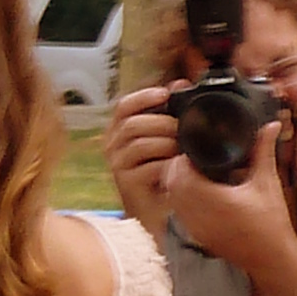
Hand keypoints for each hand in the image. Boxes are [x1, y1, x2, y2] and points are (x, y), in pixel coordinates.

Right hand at [104, 84, 181, 237]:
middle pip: (132, 124)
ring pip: (140, 143)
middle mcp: (113, 148)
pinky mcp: (127, 186)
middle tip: (183, 129)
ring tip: (183, 149)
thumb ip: (170, 112)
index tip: (166, 94)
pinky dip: (168, 165)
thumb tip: (181, 83)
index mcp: (120, 132)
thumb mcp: (167, 138)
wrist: (163, 212)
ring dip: (167, 143)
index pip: (123, 107)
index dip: (143, 97)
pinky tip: (178, 167)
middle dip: (162, 123)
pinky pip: (148, 167)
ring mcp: (118, 168)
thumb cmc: (165, 172)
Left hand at [154, 120, 296, 287]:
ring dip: (177, 184)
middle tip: (191, 156)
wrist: (271, 259)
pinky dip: (181, 199)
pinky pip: (179, 212)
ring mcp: (195, 227)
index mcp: (213, 199)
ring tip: (192, 171)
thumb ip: (264, 151)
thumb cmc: (271, 222)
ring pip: (172, 199)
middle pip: (171, 184)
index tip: (194, 147)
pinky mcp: (196, 236)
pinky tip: (195, 192)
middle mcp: (198, 215)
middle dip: (177, 168)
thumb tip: (271, 124)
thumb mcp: (267, 183)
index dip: (183, 157)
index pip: (181, 172)